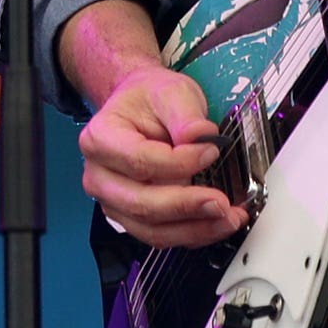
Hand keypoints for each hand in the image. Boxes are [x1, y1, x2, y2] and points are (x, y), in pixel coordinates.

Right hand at [77, 61, 244, 248]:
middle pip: (142, 204)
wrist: (141, 108)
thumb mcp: (171, 92)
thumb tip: (202, 136)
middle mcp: (99, 175)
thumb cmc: (149, 100)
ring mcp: (113, 200)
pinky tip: (216, 223)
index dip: (179, 163)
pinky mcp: (130, 216)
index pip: (139, 161)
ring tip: (228, 218)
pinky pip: (160, 235)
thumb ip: (185, 115)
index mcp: (100, 138)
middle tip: (221, 201)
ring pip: (151, 229)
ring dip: (194, 229)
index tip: (211, 152)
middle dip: (186, 207)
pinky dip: (191, 233)